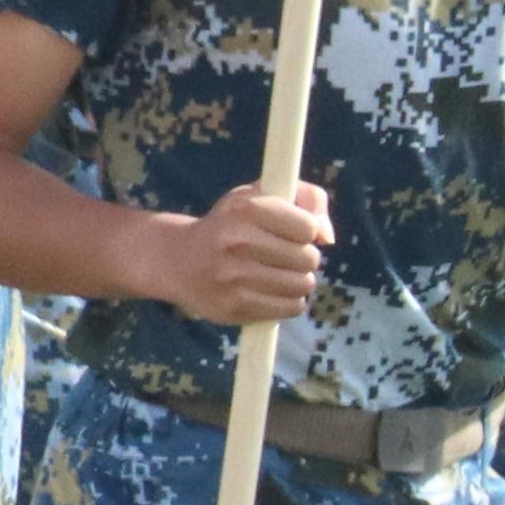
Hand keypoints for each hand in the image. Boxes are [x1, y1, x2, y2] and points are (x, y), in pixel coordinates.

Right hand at [130, 180, 327, 328]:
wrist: (176, 260)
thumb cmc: (229, 224)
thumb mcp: (258, 195)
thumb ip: (305, 197)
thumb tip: (327, 237)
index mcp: (245, 209)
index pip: (308, 227)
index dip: (304, 230)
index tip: (288, 232)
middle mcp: (237, 242)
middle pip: (309, 259)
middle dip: (302, 258)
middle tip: (282, 256)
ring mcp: (234, 278)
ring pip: (303, 285)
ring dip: (297, 281)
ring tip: (277, 274)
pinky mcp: (235, 307)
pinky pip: (290, 308)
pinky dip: (289, 301)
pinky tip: (271, 291)